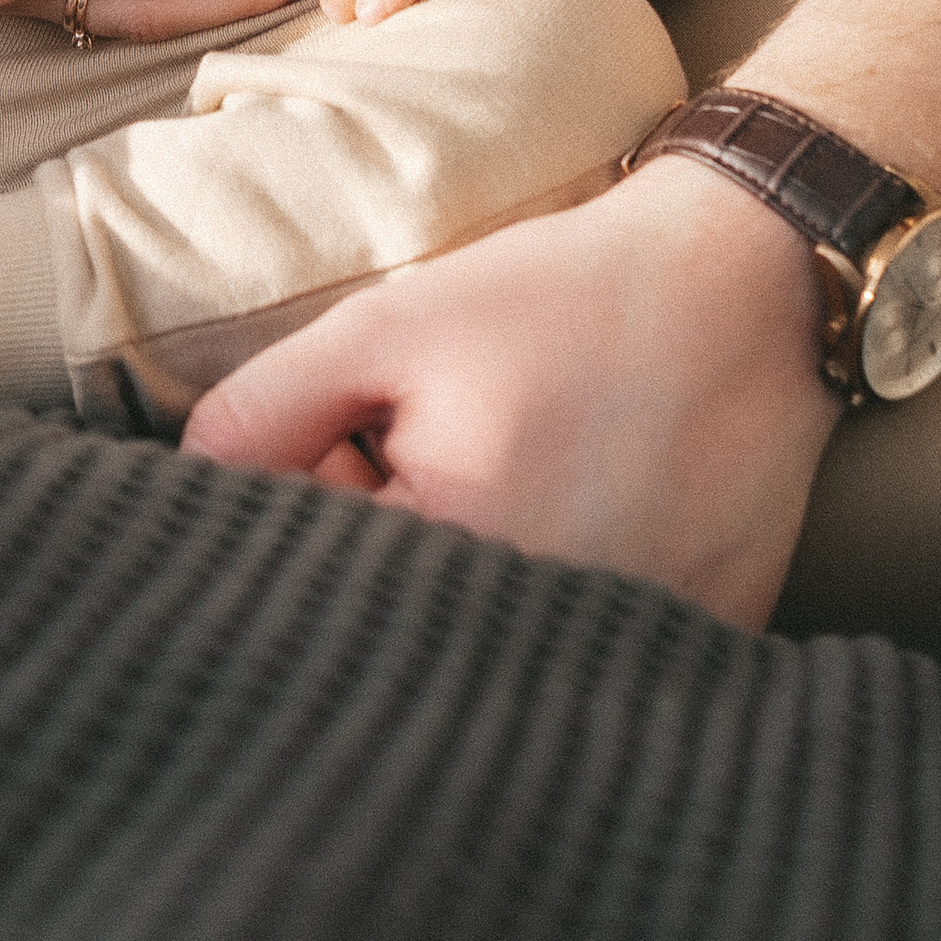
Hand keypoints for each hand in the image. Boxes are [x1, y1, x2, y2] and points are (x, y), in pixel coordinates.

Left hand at [182, 156, 843, 627]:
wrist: (753, 280)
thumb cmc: (564, 298)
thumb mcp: (388, 324)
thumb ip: (266, 411)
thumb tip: (187, 491)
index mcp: (457, 563)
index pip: (314, 589)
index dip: (318, 502)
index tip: (357, 436)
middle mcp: (550, 645)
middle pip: (401, 630)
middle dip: (391, 542)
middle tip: (454, 436)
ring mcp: (640, 660)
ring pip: (496, 645)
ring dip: (479, 572)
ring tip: (532, 457)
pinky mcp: (706, 651)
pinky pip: (598, 654)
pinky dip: (574, 592)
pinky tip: (599, 492)